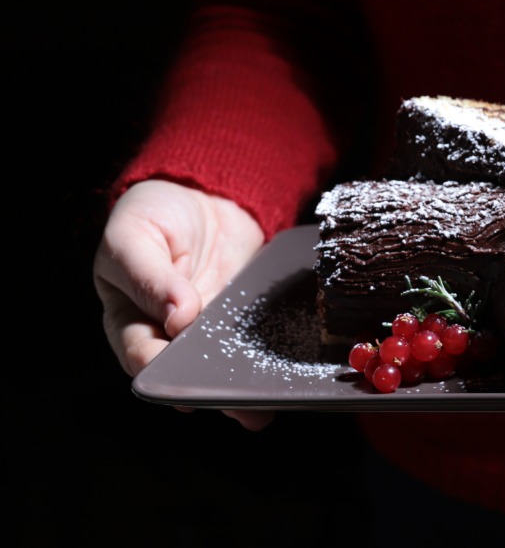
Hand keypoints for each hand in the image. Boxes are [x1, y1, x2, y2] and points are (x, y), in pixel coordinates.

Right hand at [93, 179, 271, 429]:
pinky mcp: (240, 320)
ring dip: (240, 388)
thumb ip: (148, 276)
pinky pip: (251, 344)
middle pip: (184, 371)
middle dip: (209, 390)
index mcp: (127, 317)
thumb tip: (176, 315)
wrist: (203, 195)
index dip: (160, 369)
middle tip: (235, 406)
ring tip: (261, 408)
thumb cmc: (154, 214)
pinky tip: (279, 377)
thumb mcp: (135, 236)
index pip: (139, 353)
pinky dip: (264, 361)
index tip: (181, 379)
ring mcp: (207, 329)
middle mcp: (166, 333)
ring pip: (221, 366)